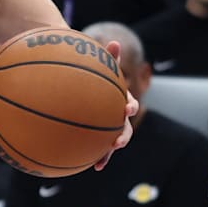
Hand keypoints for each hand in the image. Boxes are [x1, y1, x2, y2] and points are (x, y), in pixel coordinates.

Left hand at [93, 40, 138, 170]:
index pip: (128, 103)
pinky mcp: (94, 134)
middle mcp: (115, 114)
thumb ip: (106, 56)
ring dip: (107, 153)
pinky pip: (94, 146)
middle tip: (117, 142)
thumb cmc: (90, 71)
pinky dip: (92, 155)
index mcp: (118, 99)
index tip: (126, 109)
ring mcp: (106, 125)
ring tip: (101, 162)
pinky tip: (85, 164)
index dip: (128, 106)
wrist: (79, 81)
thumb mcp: (97, 63)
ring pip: (109, 141)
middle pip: (123, 127)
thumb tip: (114, 42)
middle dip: (122, 136)